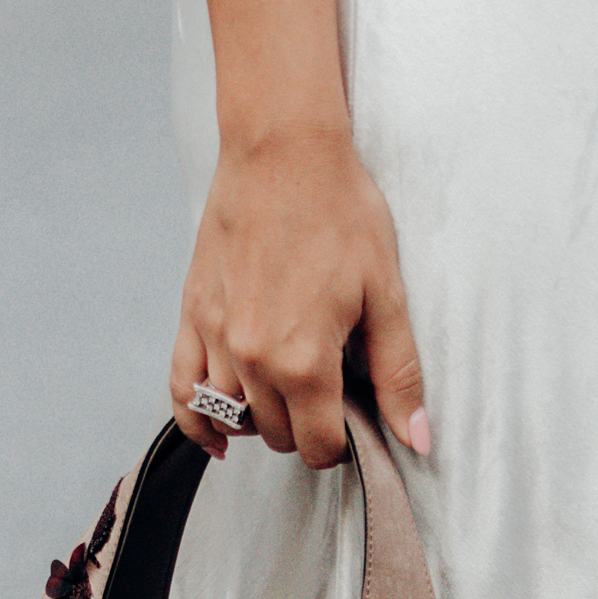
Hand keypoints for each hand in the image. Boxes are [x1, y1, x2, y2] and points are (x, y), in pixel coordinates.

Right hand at [171, 115, 430, 468]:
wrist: (283, 153)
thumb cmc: (338, 211)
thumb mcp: (386, 294)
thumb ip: (398, 374)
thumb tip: (417, 437)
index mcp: (302, 360)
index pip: (318, 445)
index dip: (342, 443)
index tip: (354, 422)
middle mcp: (251, 359)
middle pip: (277, 436)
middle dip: (306, 428)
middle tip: (330, 395)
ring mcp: (214, 338)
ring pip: (230, 419)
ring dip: (261, 419)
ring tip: (289, 394)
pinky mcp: (192, 316)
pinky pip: (180, 390)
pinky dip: (196, 420)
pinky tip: (218, 434)